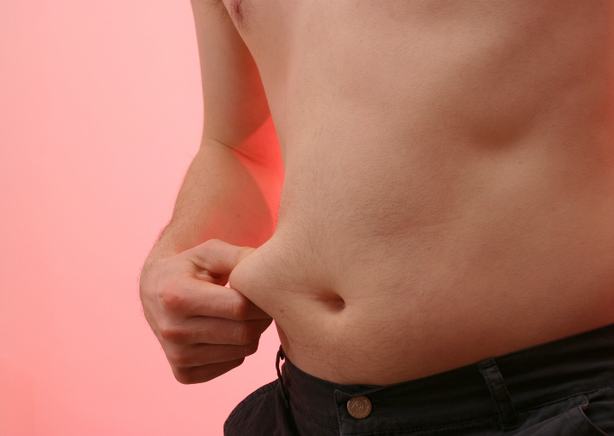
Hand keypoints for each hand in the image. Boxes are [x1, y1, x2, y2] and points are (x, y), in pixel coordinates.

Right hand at [139, 238, 271, 383]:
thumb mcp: (210, 252)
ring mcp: (177, 356)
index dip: (260, 300)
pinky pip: (233, 363)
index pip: (239, 308)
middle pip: (244, 332)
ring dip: (253, 332)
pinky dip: (239, 347)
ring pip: (243, 351)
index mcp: (177, 296)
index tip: (262, 291)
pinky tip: (228, 330)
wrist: (154, 292)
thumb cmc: (189, 267)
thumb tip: (271, 271)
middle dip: (262, 317)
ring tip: (242, 314)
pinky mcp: (184, 374)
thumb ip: (240, 257)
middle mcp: (173, 330)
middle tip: (260, 303)